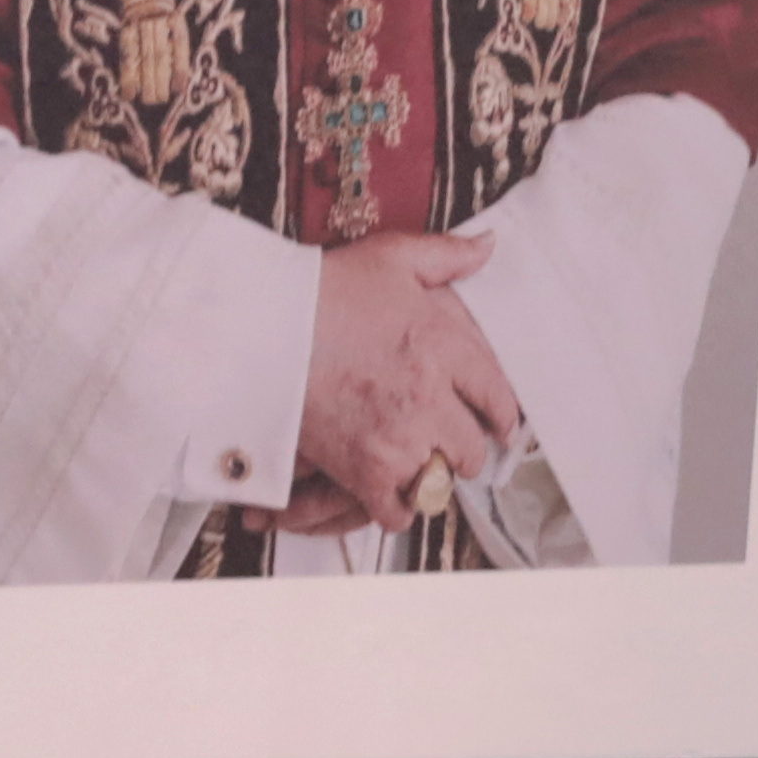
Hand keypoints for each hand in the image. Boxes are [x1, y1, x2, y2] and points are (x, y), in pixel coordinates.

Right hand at [295, 228, 525, 528]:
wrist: (257, 324)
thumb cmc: (320, 289)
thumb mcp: (389, 257)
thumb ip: (446, 255)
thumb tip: (488, 247)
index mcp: (445, 347)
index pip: (497, 395)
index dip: (500, 413)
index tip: (498, 423)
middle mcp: (430, 398)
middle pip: (473, 447)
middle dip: (464, 445)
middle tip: (449, 441)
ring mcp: (398, 438)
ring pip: (441, 479)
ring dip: (432, 474)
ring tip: (417, 463)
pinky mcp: (362, 469)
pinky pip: (398, 510)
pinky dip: (396, 505)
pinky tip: (388, 488)